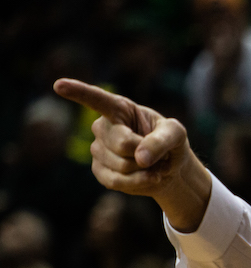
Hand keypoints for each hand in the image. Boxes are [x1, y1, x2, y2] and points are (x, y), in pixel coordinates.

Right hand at [52, 79, 210, 231]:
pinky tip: (147, 177)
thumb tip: (140, 158)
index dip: (78, 92)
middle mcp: (102, 126)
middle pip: (122, 144)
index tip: (58, 84)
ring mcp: (97, 149)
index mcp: (119, 108)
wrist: (168, 168)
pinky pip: (116, 181)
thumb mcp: (176, 134)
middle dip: (147, 154)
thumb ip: (162, 141)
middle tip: (159, 154)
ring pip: (121, 166)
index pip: (97, 99)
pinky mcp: (99, 171)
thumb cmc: (170, 142)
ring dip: (146, 171)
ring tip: (154, 165)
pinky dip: (138, 183)